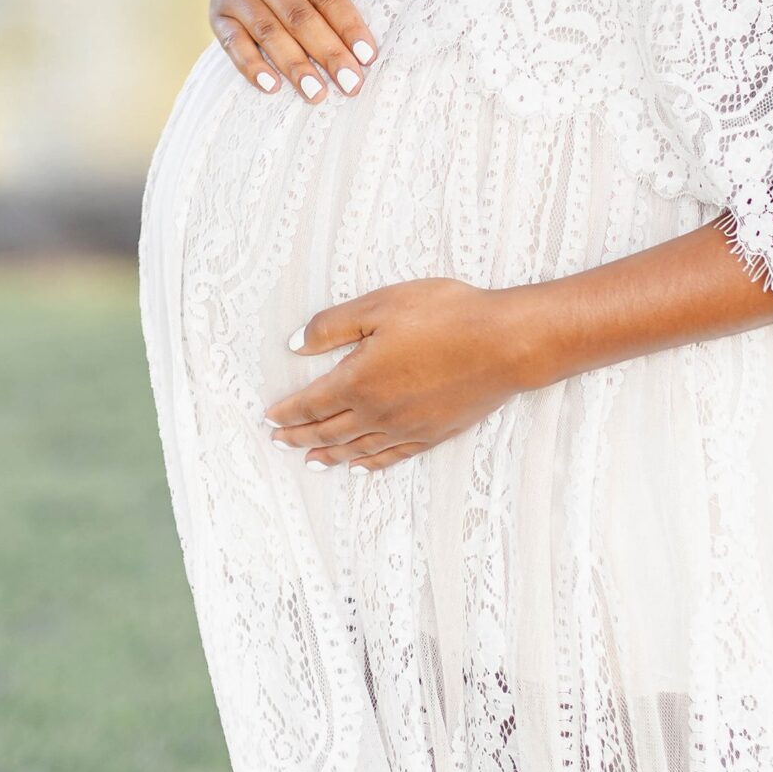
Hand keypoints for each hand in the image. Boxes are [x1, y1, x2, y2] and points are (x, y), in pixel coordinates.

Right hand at [210, 0, 377, 104]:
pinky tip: (272, 87)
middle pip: (298, 17)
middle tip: (351, 85)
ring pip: (268, 34)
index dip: (347, 25)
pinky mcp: (217, 11)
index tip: (368, 55)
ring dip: (294, 67)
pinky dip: (250, 66)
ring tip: (317, 94)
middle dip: (328, 54)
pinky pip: (232, 43)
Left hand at [262, 278, 531, 471]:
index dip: (288, 412)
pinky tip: (361, 466)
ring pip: (357, 449)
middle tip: (279, 440)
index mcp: (360, 381)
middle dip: (300, 436)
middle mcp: (378, 413)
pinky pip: (391, 457)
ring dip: (329, 455)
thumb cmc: (445, 315)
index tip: (269, 417)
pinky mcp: (432, 434)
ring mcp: (406, 429)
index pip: (312, 403)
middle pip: (329, 431)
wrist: (503, 344)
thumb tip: (296, 344)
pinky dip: (370, 463)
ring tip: (311, 460)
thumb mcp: (381, 305)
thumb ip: (334, 326)